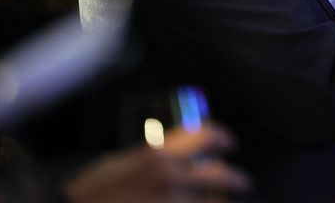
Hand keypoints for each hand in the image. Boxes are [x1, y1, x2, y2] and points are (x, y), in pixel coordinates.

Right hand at [64, 123, 250, 202]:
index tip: (229, 143)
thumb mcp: (122, 160)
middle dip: (234, 178)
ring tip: (218, 199)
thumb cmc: (92, 188)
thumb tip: (179, 155)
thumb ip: (153, 156)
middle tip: (242, 181)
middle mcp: (169, 179)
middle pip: (219, 175)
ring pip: (212, 202)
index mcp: (158, 154)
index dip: (222, 137)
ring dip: (216, 200)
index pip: (205, 136)